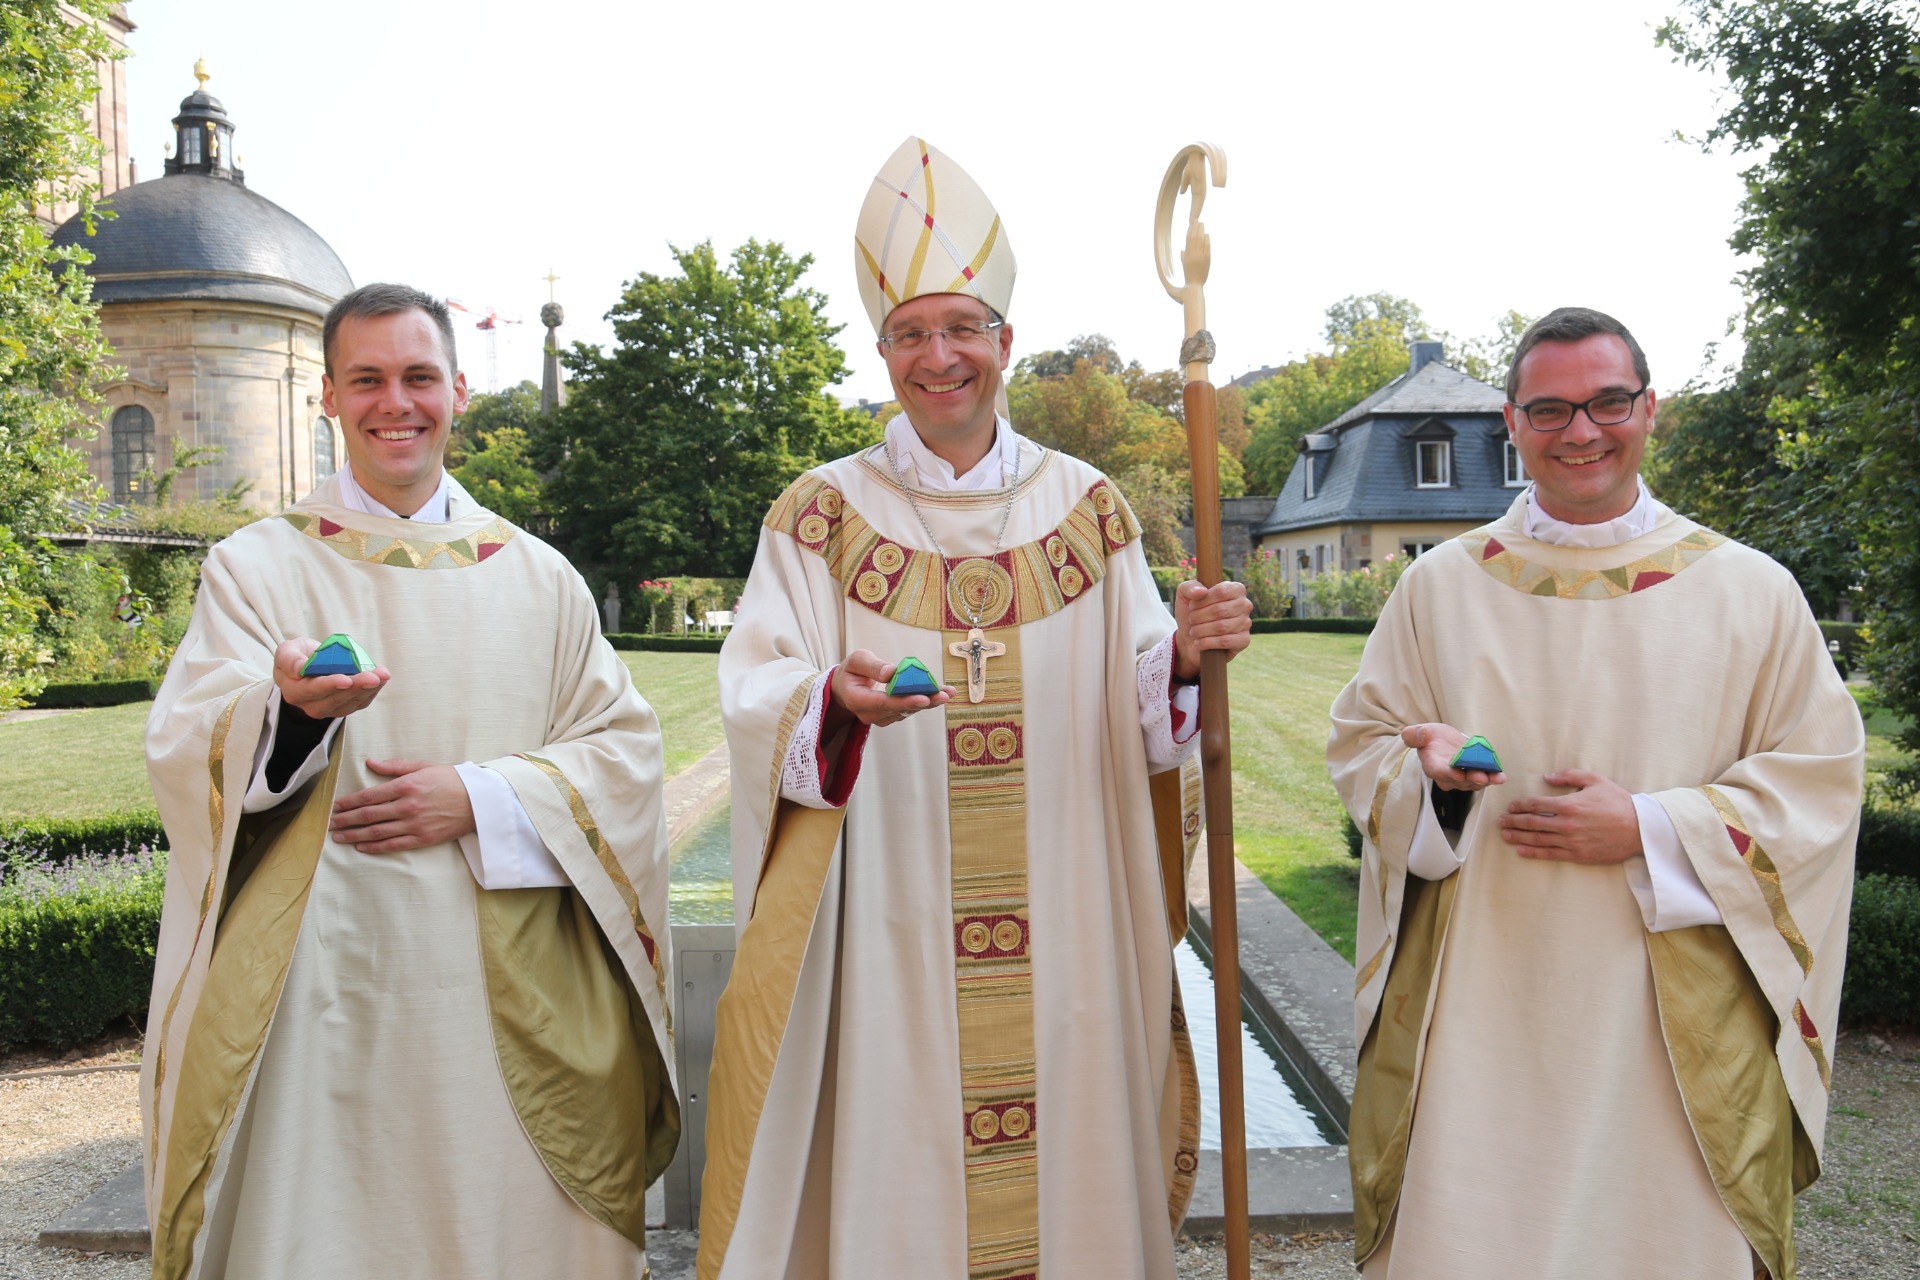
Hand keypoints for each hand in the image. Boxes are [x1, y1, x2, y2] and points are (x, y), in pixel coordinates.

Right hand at [274, 638, 388, 718]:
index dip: (330, 685)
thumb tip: (299, 669)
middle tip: (374, 676)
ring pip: (351, 702)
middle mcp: (311, 705)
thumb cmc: (297, 657)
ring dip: (369, 689)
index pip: (313, 690)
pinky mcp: (344, 707)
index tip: (347, 679)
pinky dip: (373, 690)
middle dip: (357, 686)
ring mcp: (329, 709)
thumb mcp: (286, 651)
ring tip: (382, 675)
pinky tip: (382, 678)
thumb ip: (289, 659)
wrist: (306, 669)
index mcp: (294, 691)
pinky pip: (360, 702)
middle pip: (336, 698)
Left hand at [330, 759, 475, 853]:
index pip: (369, 796)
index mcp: (407, 786)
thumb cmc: (452, 780)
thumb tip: (370, 762)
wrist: (480, 801)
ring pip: (376, 832)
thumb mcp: (424, 766)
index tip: (335, 806)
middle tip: (330, 823)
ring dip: (354, 835)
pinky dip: (374, 847)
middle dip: (346, 820)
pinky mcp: (422, 839)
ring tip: (339, 836)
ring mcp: (414, 825)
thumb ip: (395, 766)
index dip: (349, 802)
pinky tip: (361, 846)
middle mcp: (407, 806)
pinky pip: (392, 845)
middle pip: (368, 815)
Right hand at [824, 649, 953, 730]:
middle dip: (923, 702)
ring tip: (947, 692)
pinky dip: (925, 701)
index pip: (882, 702)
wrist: (845, 687)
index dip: (904, 701)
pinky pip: (909, 709)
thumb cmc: (852, 671)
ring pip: (907, 711)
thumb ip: (872, 666)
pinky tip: (940, 693)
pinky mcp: (890, 716)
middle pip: (899, 709)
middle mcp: (868, 714)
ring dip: (929, 702)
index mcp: (856, 699)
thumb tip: (892, 672)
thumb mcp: (857, 660)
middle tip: (943, 695)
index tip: (923, 698)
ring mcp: (880, 718)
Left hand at [1173, 580, 1252, 679]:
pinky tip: (1198, 643)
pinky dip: (1207, 643)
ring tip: (1193, 632)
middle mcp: (1245, 604)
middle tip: (1191, 620)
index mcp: (1235, 589)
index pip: (1221, 591)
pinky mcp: (1243, 640)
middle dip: (1199, 617)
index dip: (1202, 601)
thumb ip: (1189, 587)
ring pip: (1222, 627)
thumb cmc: (1191, 612)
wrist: (1189, 638)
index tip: (1191, 606)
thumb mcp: (1184, 595)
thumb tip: (1202, 591)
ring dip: (1201, 630)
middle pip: (1220, 610)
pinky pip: (1226, 641)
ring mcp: (1246, 623)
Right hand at [1400, 723, 1505, 790]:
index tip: (1458, 774)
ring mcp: (1463, 779)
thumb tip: (1418, 735)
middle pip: (1460, 780)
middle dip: (1472, 779)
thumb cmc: (1431, 738)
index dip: (1448, 774)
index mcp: (1432, 765)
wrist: (1444, 743)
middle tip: (1481, 777)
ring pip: (1474, 782)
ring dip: (1486, 780)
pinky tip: (1501, 776)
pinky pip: (1485, 778)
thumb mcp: (1421, 732)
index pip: (1439, 772)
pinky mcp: (1475, 775)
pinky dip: (1493, 777)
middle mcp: (1447, 777)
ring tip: (1496, 777)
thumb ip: (1415, 734)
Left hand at [1499, 769, 1641, 863]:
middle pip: (1531, 822)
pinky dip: (1533, 852)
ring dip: (1518, 837)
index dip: (1519, 805)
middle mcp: (1567, 823)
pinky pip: (1550, 854)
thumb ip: (1569, 775)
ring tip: (1505, 835)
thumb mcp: (1595, 780)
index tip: (1510, 806)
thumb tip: (1547, 777)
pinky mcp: (1578, 854)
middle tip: (1500, 821)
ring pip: (1537, 839)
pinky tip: (1521, 850)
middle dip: (1513, 821)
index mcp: (1569, 804)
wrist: (1639, 828)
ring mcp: (1571, 841)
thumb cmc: (1618, 802)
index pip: (1535, 804)